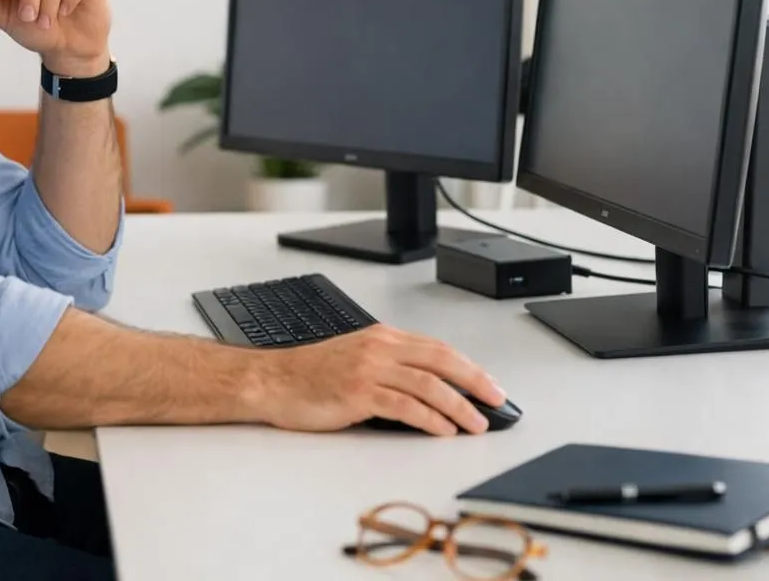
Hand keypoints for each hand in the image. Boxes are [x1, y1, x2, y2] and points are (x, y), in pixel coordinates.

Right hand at [246, 324, 505, 436]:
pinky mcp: (358, 393)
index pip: (437, 349)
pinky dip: (430, 419)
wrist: (271, 380)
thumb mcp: (355, 358)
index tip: (489, 385)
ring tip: (476, 424)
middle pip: (441, 361)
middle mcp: (379, 349)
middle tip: (497, 400)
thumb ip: (389, 366)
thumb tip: (427, 390)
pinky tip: (443, 430)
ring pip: (429, 385)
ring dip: (459, 406)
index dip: (469, 367)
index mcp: (381, 338)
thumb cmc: (308, 375)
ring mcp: (369, 369)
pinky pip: (405, 406)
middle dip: (475, 381)